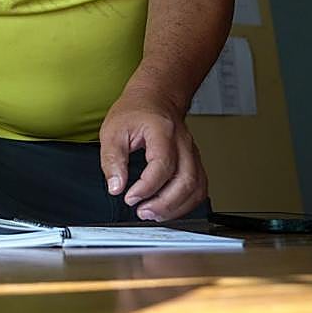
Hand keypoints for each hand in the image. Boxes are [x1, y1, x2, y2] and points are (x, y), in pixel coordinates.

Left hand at [99, 90, 206, 220]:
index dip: (147, 187)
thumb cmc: (135, 111)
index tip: (130, 197)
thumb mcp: (113, 130)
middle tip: (143, 212)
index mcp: (163, 132)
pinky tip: (169, 208)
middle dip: (165, 203)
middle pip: (186, 180)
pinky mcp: (194, 162)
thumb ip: (112, 159)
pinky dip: (186, 203)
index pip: (162, 165)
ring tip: (153, 214)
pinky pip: (199, 187)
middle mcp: (183, 143)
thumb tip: (115, 186)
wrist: (155, 98)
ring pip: (196, 187)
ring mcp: (192, 153)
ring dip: (177, 207)